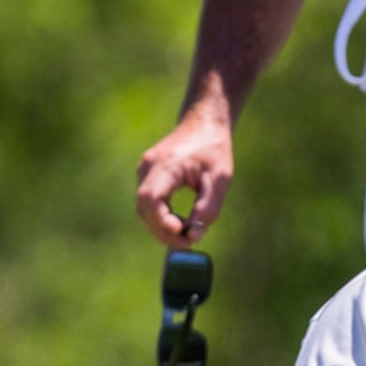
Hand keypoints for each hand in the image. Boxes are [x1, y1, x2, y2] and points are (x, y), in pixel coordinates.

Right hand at [135, 109, 233, 244]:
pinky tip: (180, 222)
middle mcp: (148, 168)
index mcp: (166, 165)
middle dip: (163, 230)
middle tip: (188, 243)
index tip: (182, 233)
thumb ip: (209, 207)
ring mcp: (144, 171)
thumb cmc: (213, 148)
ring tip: (188, 232)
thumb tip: (195, 234)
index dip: (162, 221)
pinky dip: (161, 217)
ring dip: (162, 226)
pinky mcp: (147, 176)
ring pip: (144, 208)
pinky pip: (148, 203)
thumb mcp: (220, 178)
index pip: (150, 198)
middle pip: (144, 208)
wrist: (203, 123)